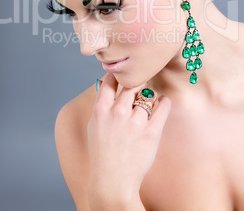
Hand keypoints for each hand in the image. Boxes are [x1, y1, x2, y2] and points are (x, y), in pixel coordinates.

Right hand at [87, 73, 170, 209]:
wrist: (113, 181)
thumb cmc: (102, 153)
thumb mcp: (94, 126)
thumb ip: (102, 105)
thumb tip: (108, 84)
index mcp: (101, 110)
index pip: (110, 80)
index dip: (117, 76)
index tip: (122, 76)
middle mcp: (118, 113)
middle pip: (132, 83)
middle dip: (136, 82)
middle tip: (139, 85)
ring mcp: (135, 123)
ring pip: (148, 94)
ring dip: (149, 95)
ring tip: (149, 100)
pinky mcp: (152, 132)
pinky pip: (163, 105)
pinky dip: (163, 102)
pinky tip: (161, 103)